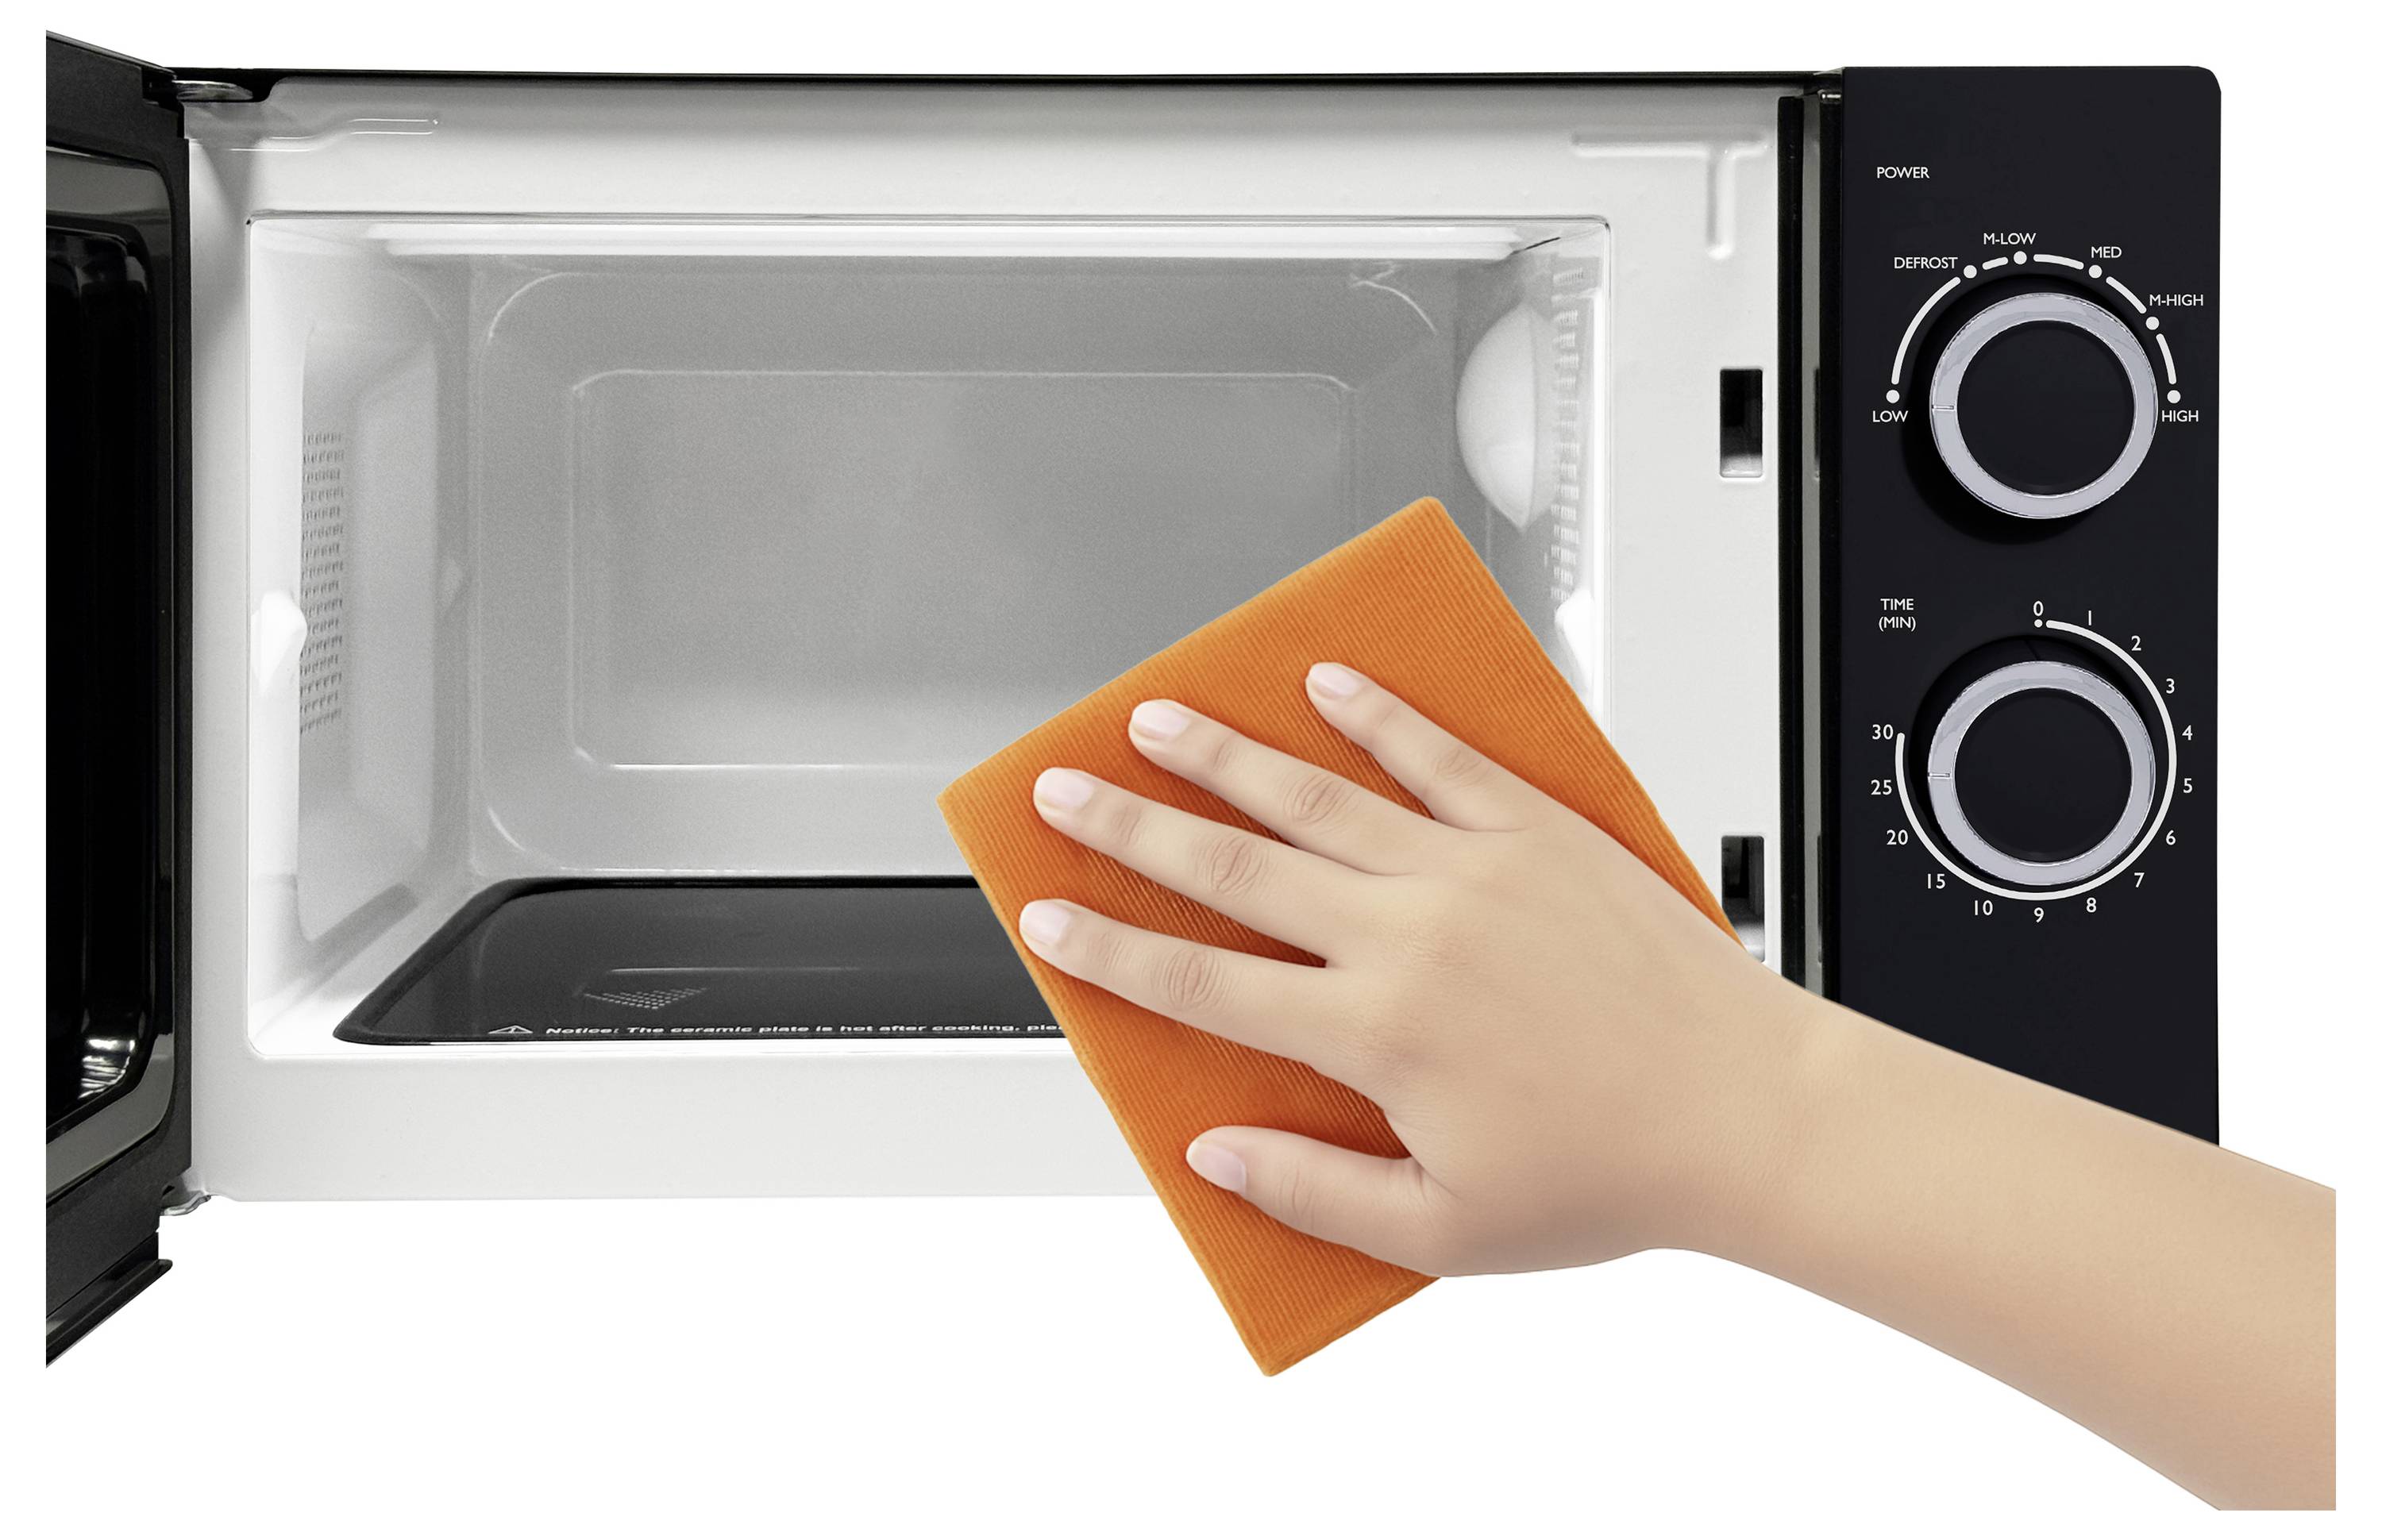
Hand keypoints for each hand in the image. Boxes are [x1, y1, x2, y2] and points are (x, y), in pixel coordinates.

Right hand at [1015, 662, 1817, 1275]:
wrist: (1746, 1110)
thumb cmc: (1608, 1175)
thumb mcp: (1443, 1229)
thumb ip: (1313, 1191)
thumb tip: (1215, 1152)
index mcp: (1373, 1033)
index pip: (1200, 982)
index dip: (1108, 950)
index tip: (1045, 919)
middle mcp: (1407, 934)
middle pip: (1232, 866)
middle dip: (1130, 825)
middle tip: (1062, 789)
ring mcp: (1471, 869)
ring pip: (1315, 793)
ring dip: (1223, 753)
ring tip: (1157, 717)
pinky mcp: (1536, 830)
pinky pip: (1437, 755)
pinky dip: (1377, 715)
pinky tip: (1325, 683)